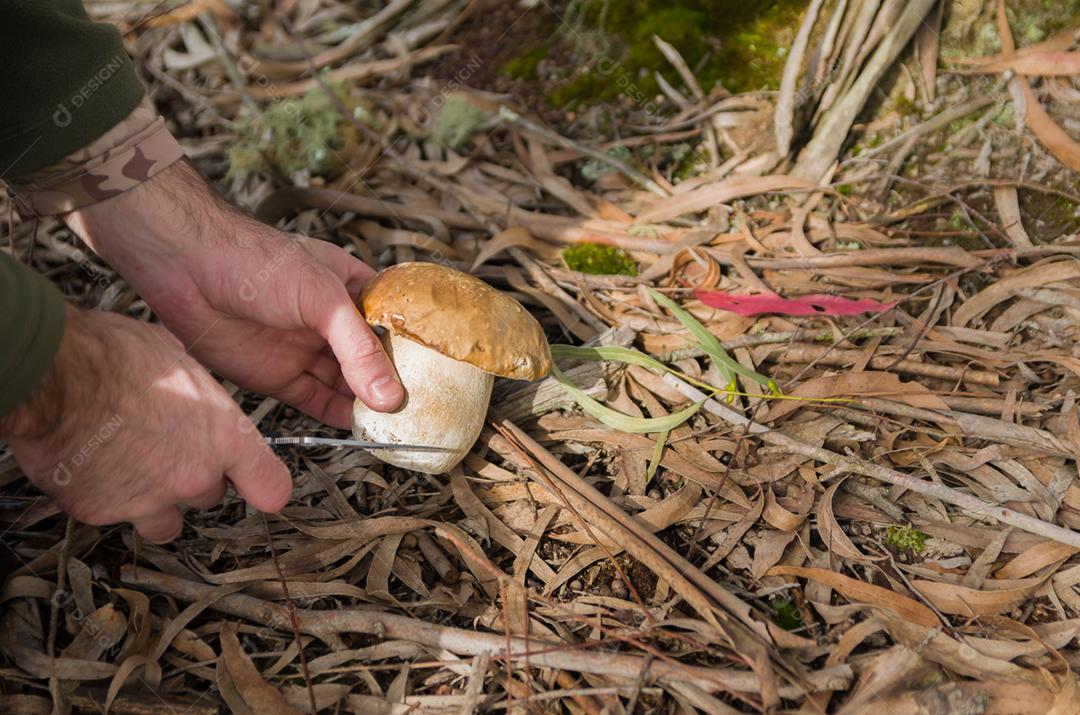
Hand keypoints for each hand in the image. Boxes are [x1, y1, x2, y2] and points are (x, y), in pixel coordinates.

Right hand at [0, 306, 291, 541]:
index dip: (262, 486)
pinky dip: (106, 497)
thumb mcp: (179, 361)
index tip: (257, 484)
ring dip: (156, 503)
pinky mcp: (102, 513)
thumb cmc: (114, 354)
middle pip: (211, 497)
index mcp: (223, 437)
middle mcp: (194, 476)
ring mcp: (148, 501)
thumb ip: (199, 396)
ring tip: (132, 467)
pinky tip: (93, 464)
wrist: (50, 374)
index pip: (271, 488)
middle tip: (165, 448)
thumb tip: (197, 397)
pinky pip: (115, 515)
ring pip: (167, 521)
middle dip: (193, 478)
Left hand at [66, 159, 403, 429]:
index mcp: (350, 287)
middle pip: (371, 359)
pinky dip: (335, 415)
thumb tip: (390, 395)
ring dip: (367, 404)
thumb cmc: (258, 261)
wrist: (185, 267)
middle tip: (419, 411)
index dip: (414, 349)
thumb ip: (358, 350)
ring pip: (344, 384)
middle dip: (393, 384)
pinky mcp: (277, 374)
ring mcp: (304, 348)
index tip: (439, 376)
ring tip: (395, 426)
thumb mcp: (323, 300)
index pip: (393, 323)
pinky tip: (357, 428)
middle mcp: (330, 321)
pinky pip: (314, 399)